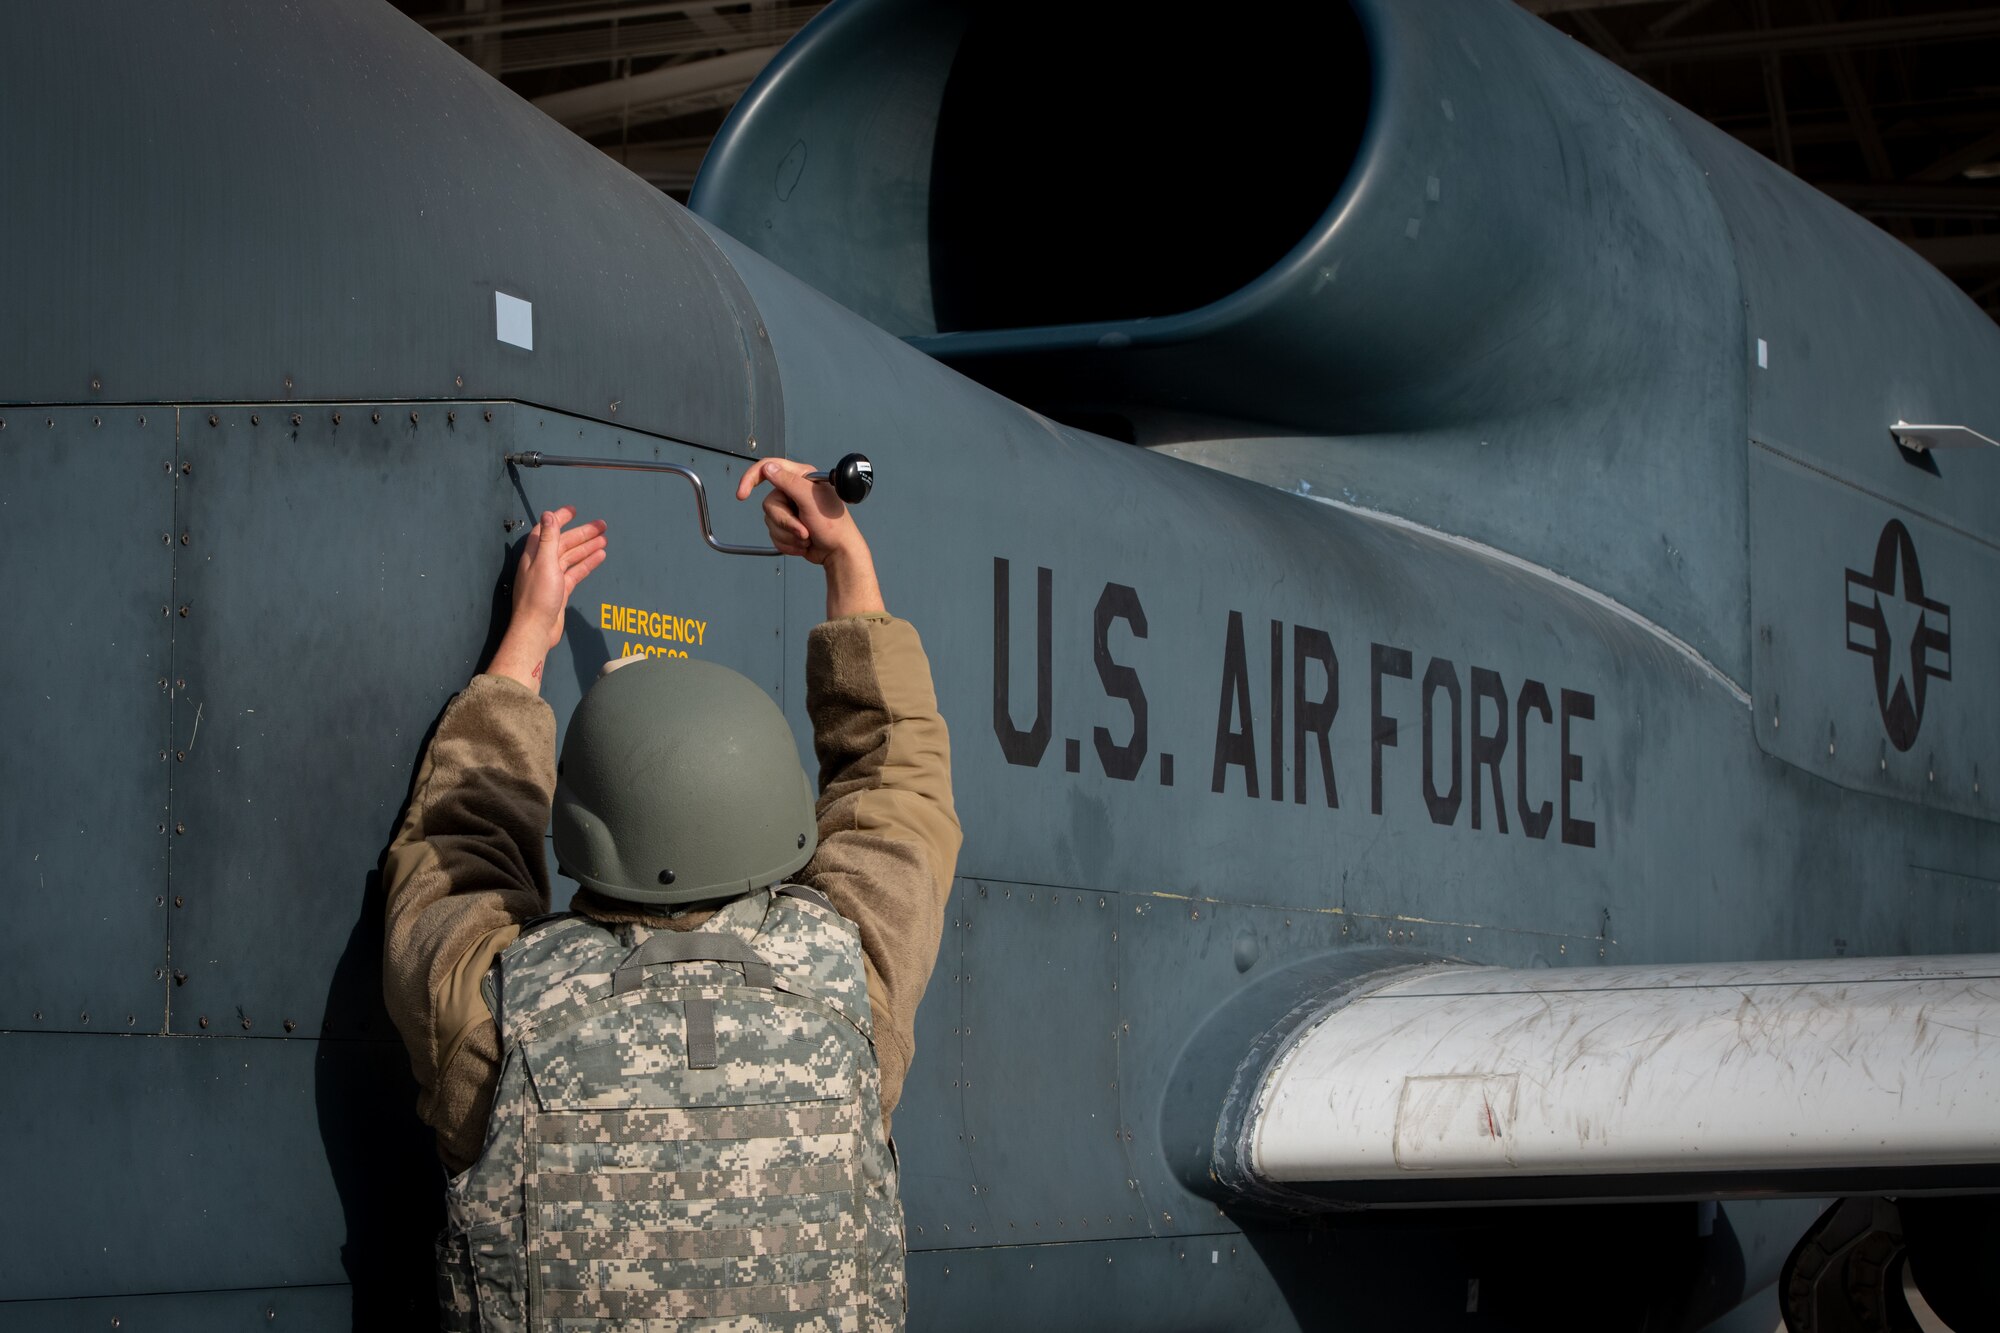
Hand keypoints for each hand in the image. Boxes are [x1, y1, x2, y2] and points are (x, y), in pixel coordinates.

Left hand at [487, 507, 607, 691]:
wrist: (537, 629)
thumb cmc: (537, 597)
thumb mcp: (544, 563)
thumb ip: (548, 538)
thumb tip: (548, 514)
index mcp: (535, 554)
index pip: (547, 529)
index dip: (560, 518)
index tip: (574, 510)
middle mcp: (542, 563)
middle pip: (564, 542)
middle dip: (582, 533)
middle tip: (602, 526)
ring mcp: (552, 577)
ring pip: (572, 557)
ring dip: (587, 547)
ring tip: (604, 539)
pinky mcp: (560, 590)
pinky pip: (576, 571)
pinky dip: (587, 563)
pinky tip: (599, 557)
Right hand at [736, 459, 884, 617]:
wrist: (838, 553)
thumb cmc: (834, 526)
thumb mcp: (811, 500)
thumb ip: (788, 482)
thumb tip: (768, 468)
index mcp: (801, 477)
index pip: (768, 467)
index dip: (751, 478)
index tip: (742, 494)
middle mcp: (794, 491)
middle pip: (769, 503)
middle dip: (785, 522)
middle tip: (804, 529)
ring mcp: (791, 510)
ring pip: (770, 522)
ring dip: (788, 534)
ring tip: (807, 537)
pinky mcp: (788, 526)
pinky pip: (774, 534)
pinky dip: (788, 543)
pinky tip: (803, 544)